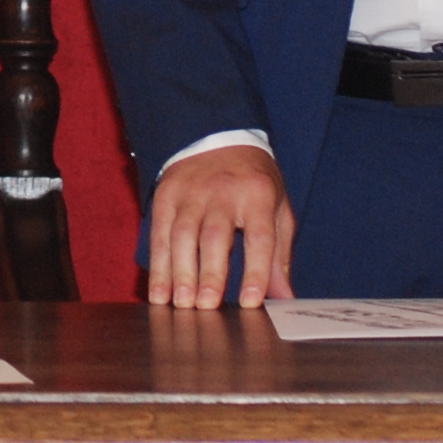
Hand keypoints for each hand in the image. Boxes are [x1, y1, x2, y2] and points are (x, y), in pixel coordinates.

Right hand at [145, 142, 291, 306]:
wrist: (217, 136)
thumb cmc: (253, 182)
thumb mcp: (277, 209)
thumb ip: (279, 254)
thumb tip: (284, 297)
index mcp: (257, 195)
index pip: (259, 236)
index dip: (255, 270)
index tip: (250, 301)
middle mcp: (223, 193)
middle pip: (214, 235)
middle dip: (209, 273)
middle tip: (206, 306)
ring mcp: (190, 193)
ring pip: (182, 235)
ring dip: (180, 272)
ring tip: (181, 303)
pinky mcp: (166, 195)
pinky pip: (159, 233)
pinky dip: (158, 265)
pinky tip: (159, 292)